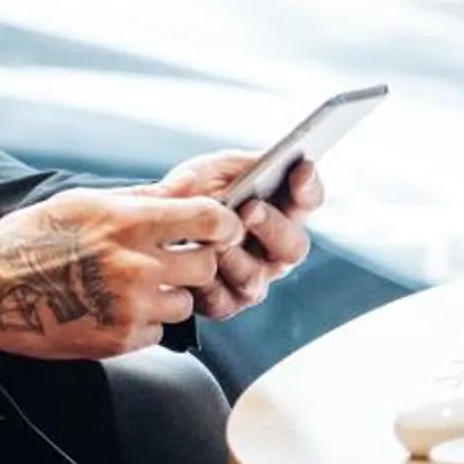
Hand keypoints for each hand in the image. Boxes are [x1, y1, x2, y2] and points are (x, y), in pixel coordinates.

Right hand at [0, 189, 242, 359]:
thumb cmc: (32, 238)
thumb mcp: (84, 203)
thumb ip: (141, 200)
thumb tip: (187, 189)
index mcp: (129, 222)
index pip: (208, 219)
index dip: (224, 224)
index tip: (221, 228)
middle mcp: (136, 265)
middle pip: (206, 265)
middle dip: (196, 262)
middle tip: (174, 260)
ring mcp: (130, 307)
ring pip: (187, 303)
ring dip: (171, 296)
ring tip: (136, 287)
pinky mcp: (120, 341)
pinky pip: (160, 332)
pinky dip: (146, 323)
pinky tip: (116, 309)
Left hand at [139, 150, 324, 321]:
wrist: (155, 227)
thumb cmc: (192, 196)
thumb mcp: (214, 169)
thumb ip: (242, 164)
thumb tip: (268, 160)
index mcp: (280, 211)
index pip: (308, 198)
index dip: (308, 186)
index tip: (300, 167)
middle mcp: (274, 250)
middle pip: (294, 246)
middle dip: (273, 226)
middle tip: (250, 209)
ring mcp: (252, 279)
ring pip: (256, 278)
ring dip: (235, 258)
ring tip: (216, 241)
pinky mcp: (224, 303)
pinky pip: (222, 300)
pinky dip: (207, 283)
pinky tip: (195, 267)